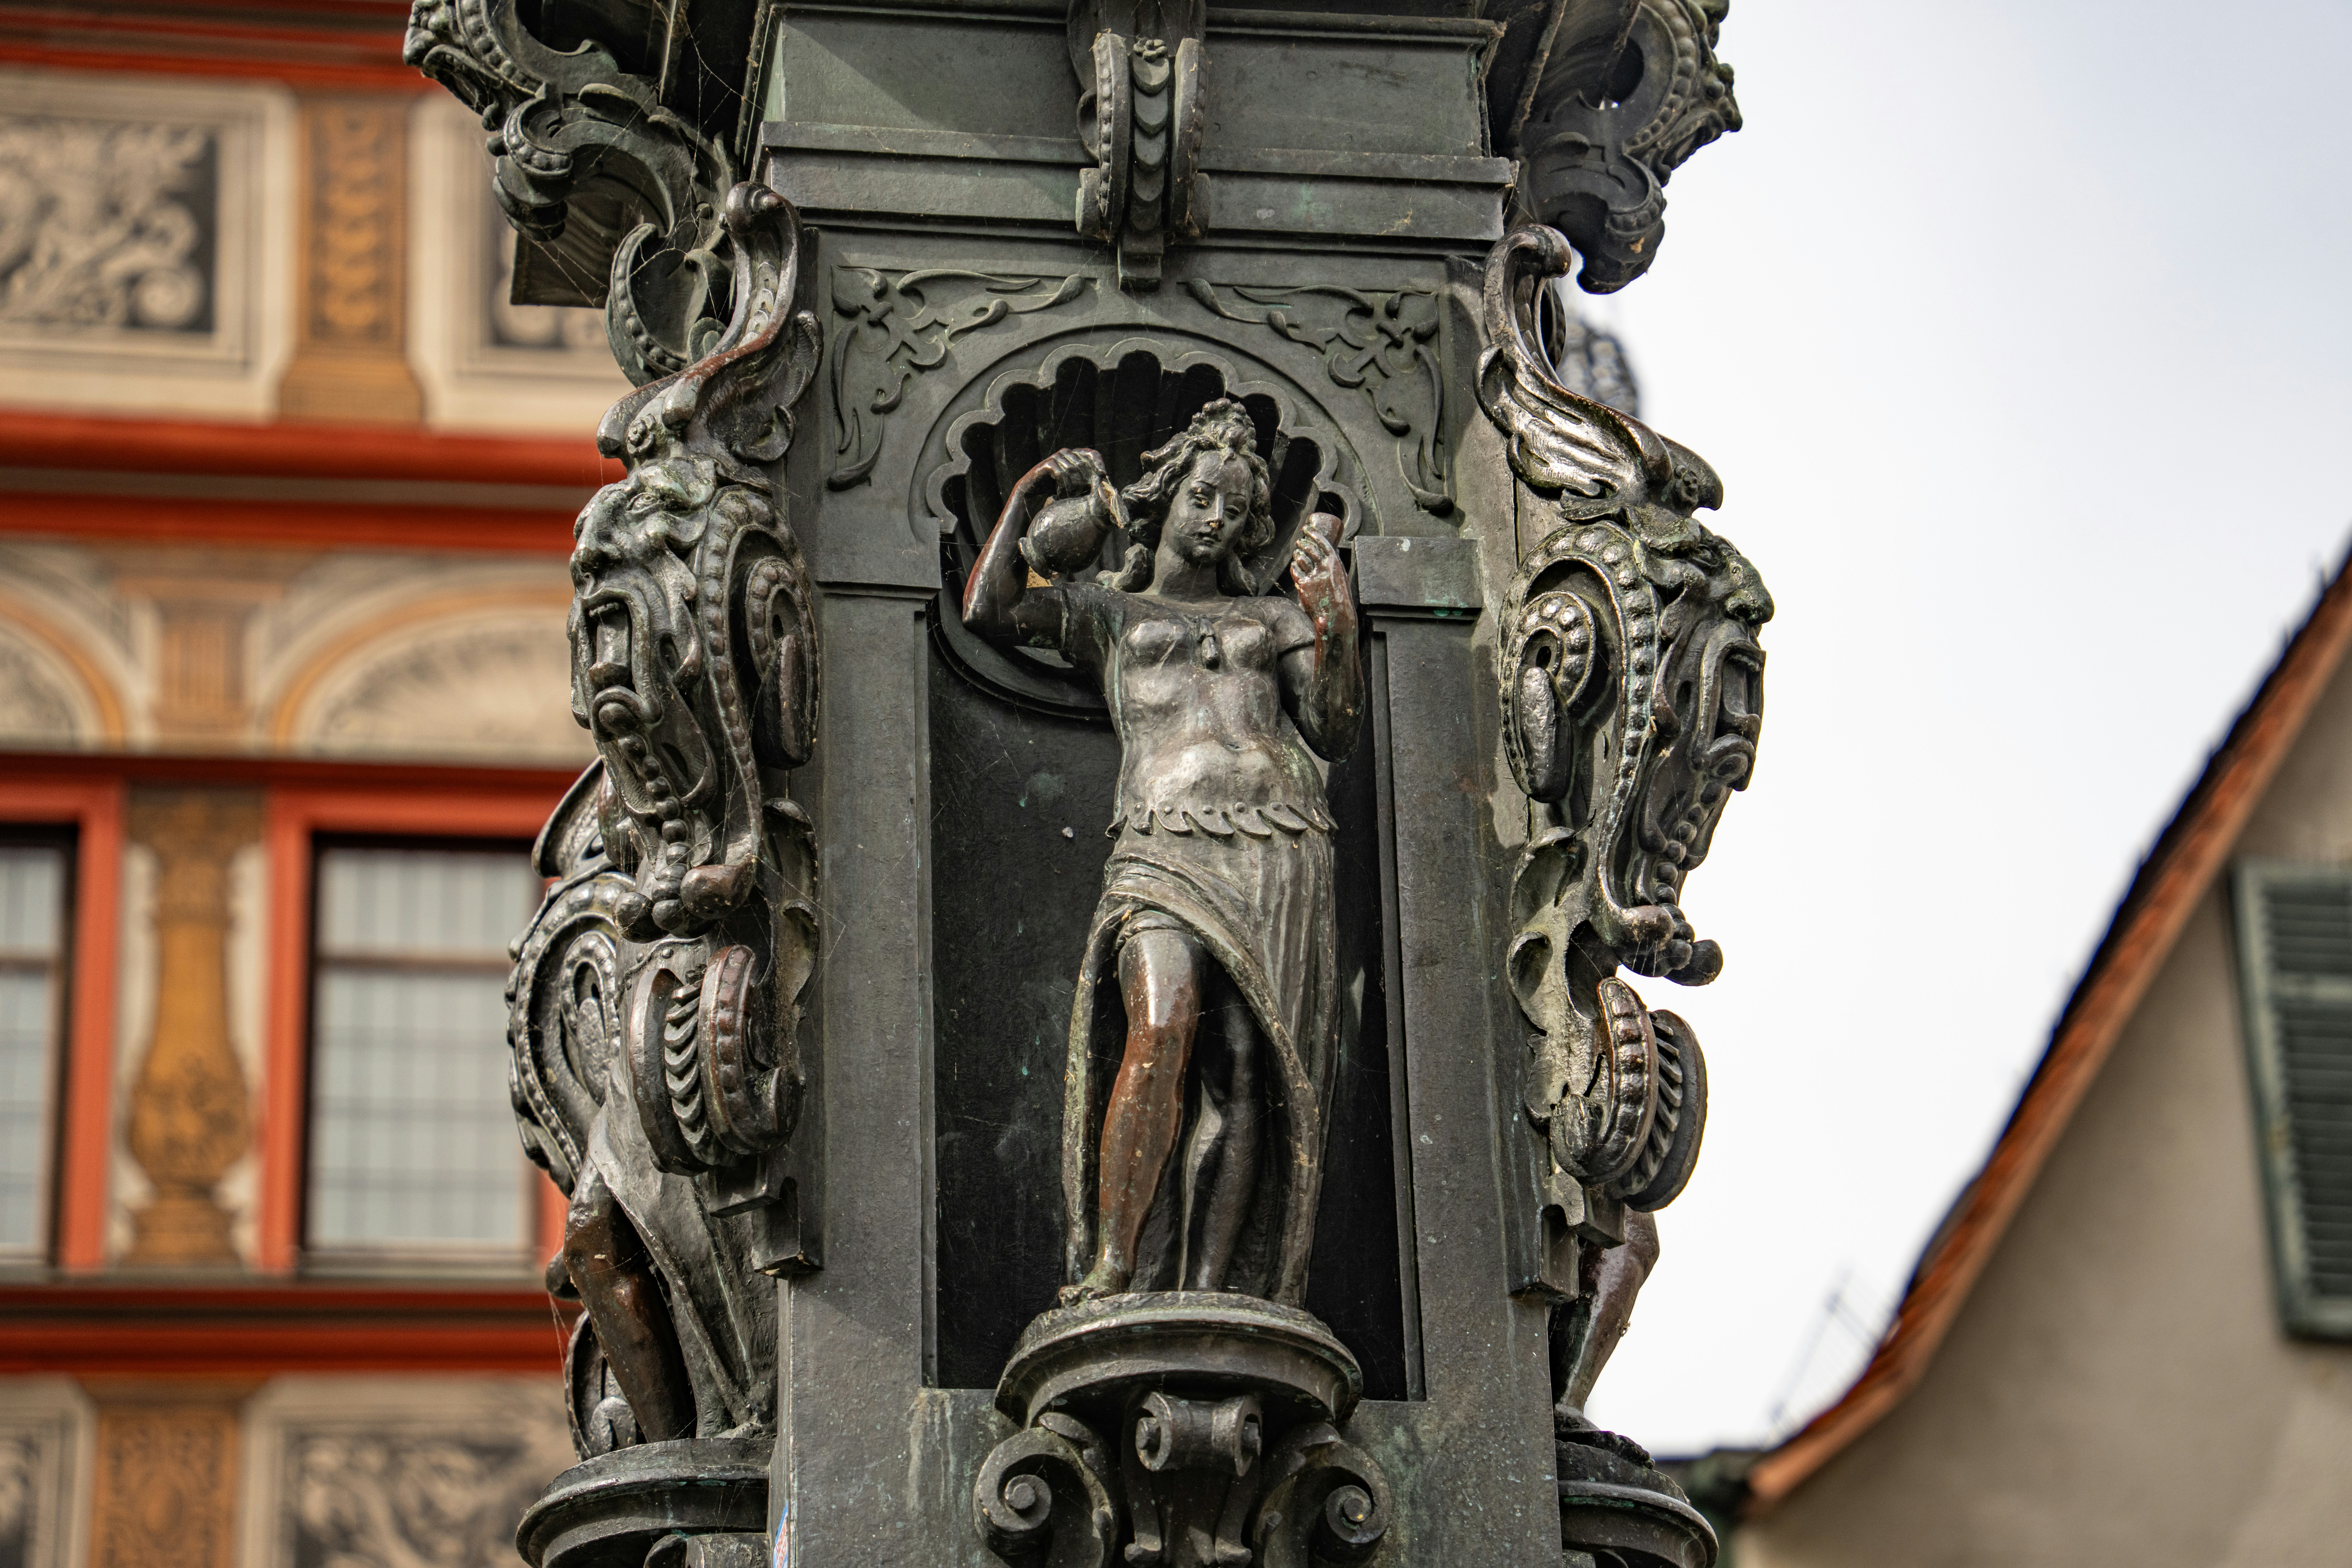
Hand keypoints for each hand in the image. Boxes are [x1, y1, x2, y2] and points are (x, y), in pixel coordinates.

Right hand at [1048, 448, 1108, 501]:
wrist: (1033, 491)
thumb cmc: (1055, 488)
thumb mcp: (1074, 484)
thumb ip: (1086, 479)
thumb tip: (1103, 479)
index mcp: (1074, 455)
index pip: (1091, 453)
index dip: (1098, 463)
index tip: (1102, 475)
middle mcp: (1066, 453)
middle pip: (1082, 463)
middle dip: (1084, 480)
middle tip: (1083, 494)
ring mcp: (1056, 457)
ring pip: (1072, 469)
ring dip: (1073, 486)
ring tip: (1072, 497)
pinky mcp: (1046, 463)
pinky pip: (1060, 473)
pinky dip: (1063, 486)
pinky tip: (1062, 494)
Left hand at [1287, 512, 1352, 633]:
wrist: (1335, 615)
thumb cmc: (1340, 598)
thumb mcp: (1341, 577)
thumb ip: (1332, 566)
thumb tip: (1326, 556)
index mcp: (1335, 563)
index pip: (1322, 542)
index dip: (1313, 533)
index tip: (1307, 529)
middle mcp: (1323, 567)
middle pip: (1309, 548)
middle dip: (1302, 543)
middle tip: (1299, 541)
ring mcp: (1313, 576)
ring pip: (1301, 559)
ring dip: (1297, 554)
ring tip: (1297, 552)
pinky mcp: (1304, 585)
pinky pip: (1295, 572)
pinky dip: (1294, 567)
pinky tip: (1294, 565)